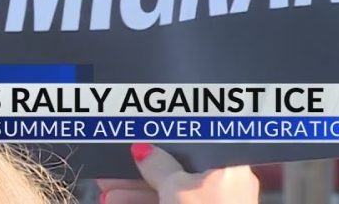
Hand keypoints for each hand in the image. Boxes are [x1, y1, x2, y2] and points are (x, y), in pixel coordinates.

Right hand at [97, 143, 258, 203]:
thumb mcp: (176, 189)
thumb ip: (158, 166)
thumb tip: (144, 150)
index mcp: (231, 167)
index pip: (195, 144)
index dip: (164, 142)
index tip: (140, 141)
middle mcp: (226, 186)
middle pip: (178, 170)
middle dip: (142, 172)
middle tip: (115, 168)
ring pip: (170, 193)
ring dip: (136, 192)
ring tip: (107, 191)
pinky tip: (116, 201)